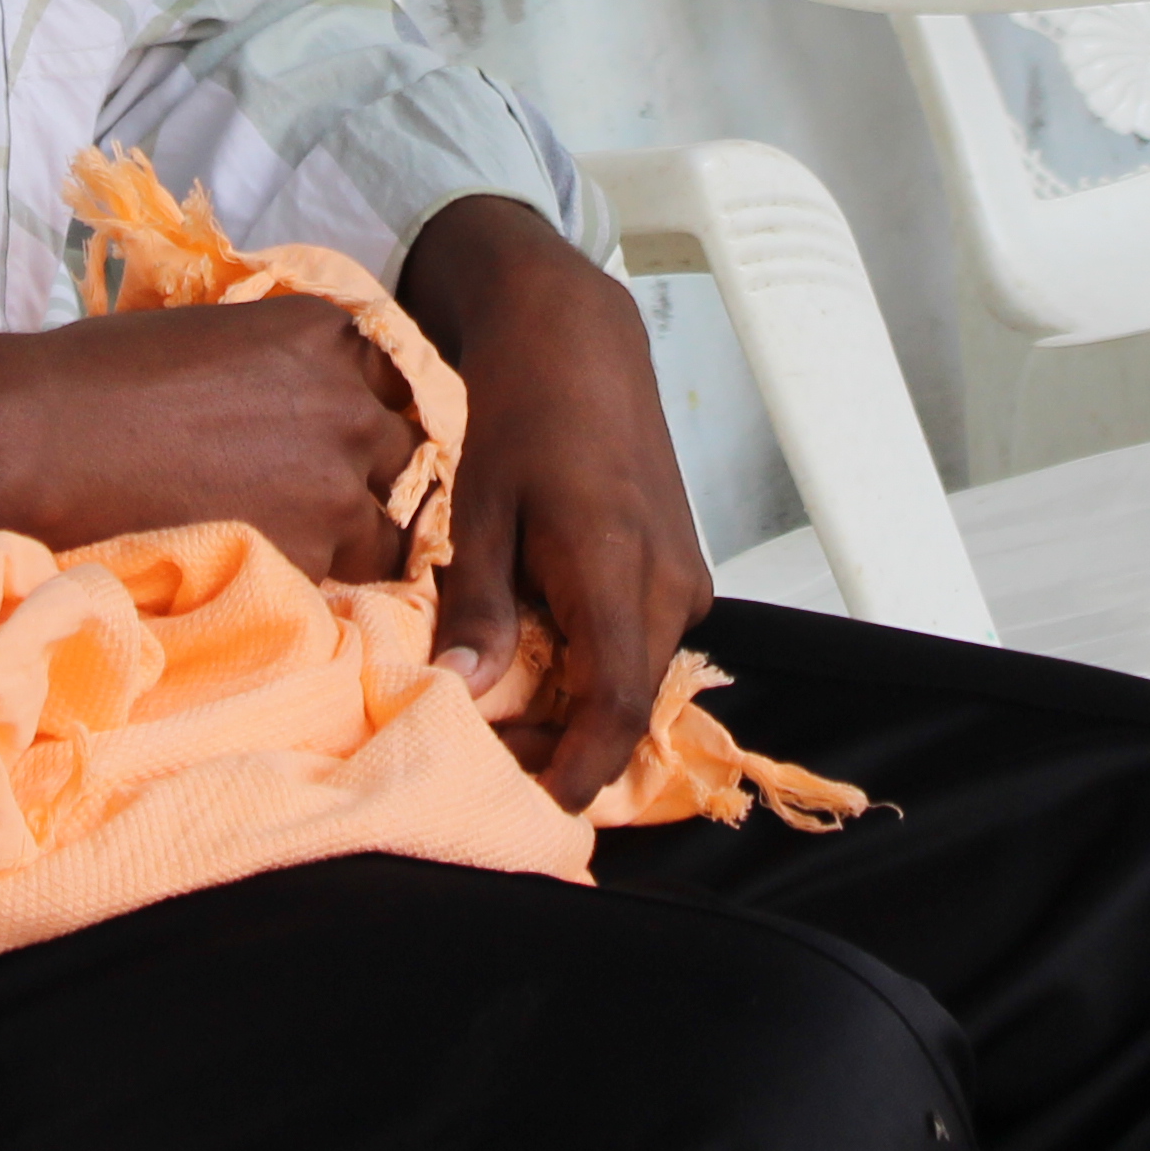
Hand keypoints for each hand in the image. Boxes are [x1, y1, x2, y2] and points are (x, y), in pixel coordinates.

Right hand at [0, 297, 423, 588]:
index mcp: (329, 332)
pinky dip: (329, 584)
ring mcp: (341, 481)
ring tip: (308, 554)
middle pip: (410, 452)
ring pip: (395, 525)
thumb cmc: (103, 376)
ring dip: (364, 540)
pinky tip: (283, 580)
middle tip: (329, 505)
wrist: (46, 441)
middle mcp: (352, 400)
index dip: (376, 417)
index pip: (401, 381)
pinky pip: (353, 580)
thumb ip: (281, 365)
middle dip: (380, 479)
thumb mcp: (215, 335)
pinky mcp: (316, 552)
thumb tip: (296, 403)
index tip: (352, 445)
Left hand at [396, 193, 707, 812]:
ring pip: (634, 678)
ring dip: (574, 708)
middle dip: (558, 747)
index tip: (532, 812)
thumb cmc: (523, 410)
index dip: (576, 772)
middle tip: (484, 761)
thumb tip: (463, 692)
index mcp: (620, 571)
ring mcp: (686, 579)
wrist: (580, 338)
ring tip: (500, 714)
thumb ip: (480, 604)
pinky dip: (593, 668)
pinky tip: (535, 658)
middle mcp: (672, 587)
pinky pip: (641, 645)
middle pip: (623, 705)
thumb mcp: (482, 506)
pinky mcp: (682, 570)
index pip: (616, 709)